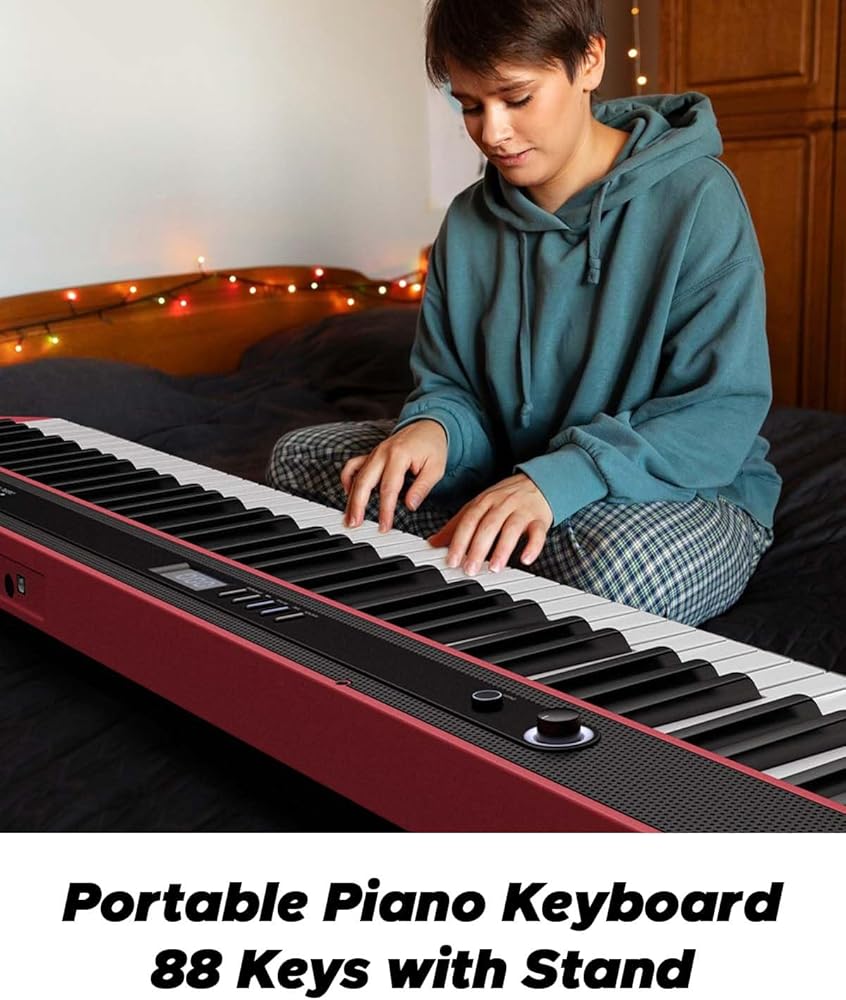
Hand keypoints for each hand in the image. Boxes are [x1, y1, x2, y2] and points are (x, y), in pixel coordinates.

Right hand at [340, 420, 447, 531]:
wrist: (427, 427)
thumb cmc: (432, 447)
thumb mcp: (436, 468)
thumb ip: (422, 487)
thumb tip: (410, 506)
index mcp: (399, 455)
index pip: (389, 488)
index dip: (385, 510)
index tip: (384, 527)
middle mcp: (382, 453)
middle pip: (364, 481)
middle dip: (358, 505)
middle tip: (354, 524)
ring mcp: (374, 453)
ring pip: (356, 476)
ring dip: (351, 498)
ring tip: (349, 517)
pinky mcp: (371, 455)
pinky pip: (353, 466)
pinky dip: (348, 479)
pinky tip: (349, 494)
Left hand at [427, 473, 551, 574]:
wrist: (538, 481)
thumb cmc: (504, 498)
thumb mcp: (478, 506)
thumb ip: (456, 525)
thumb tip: (433, 543)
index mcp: (484, 501)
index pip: (469, 521)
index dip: (459, 541)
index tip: (452, 560)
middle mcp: (502, 504)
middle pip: (488, 526)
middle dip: (478, 549)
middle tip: (470, 569)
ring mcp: (522, 511)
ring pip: (511, 529)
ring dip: (502, 550)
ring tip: (495, 568)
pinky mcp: (540, 519)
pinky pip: (538, 533)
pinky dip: (533, 546)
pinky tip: (526, 559)